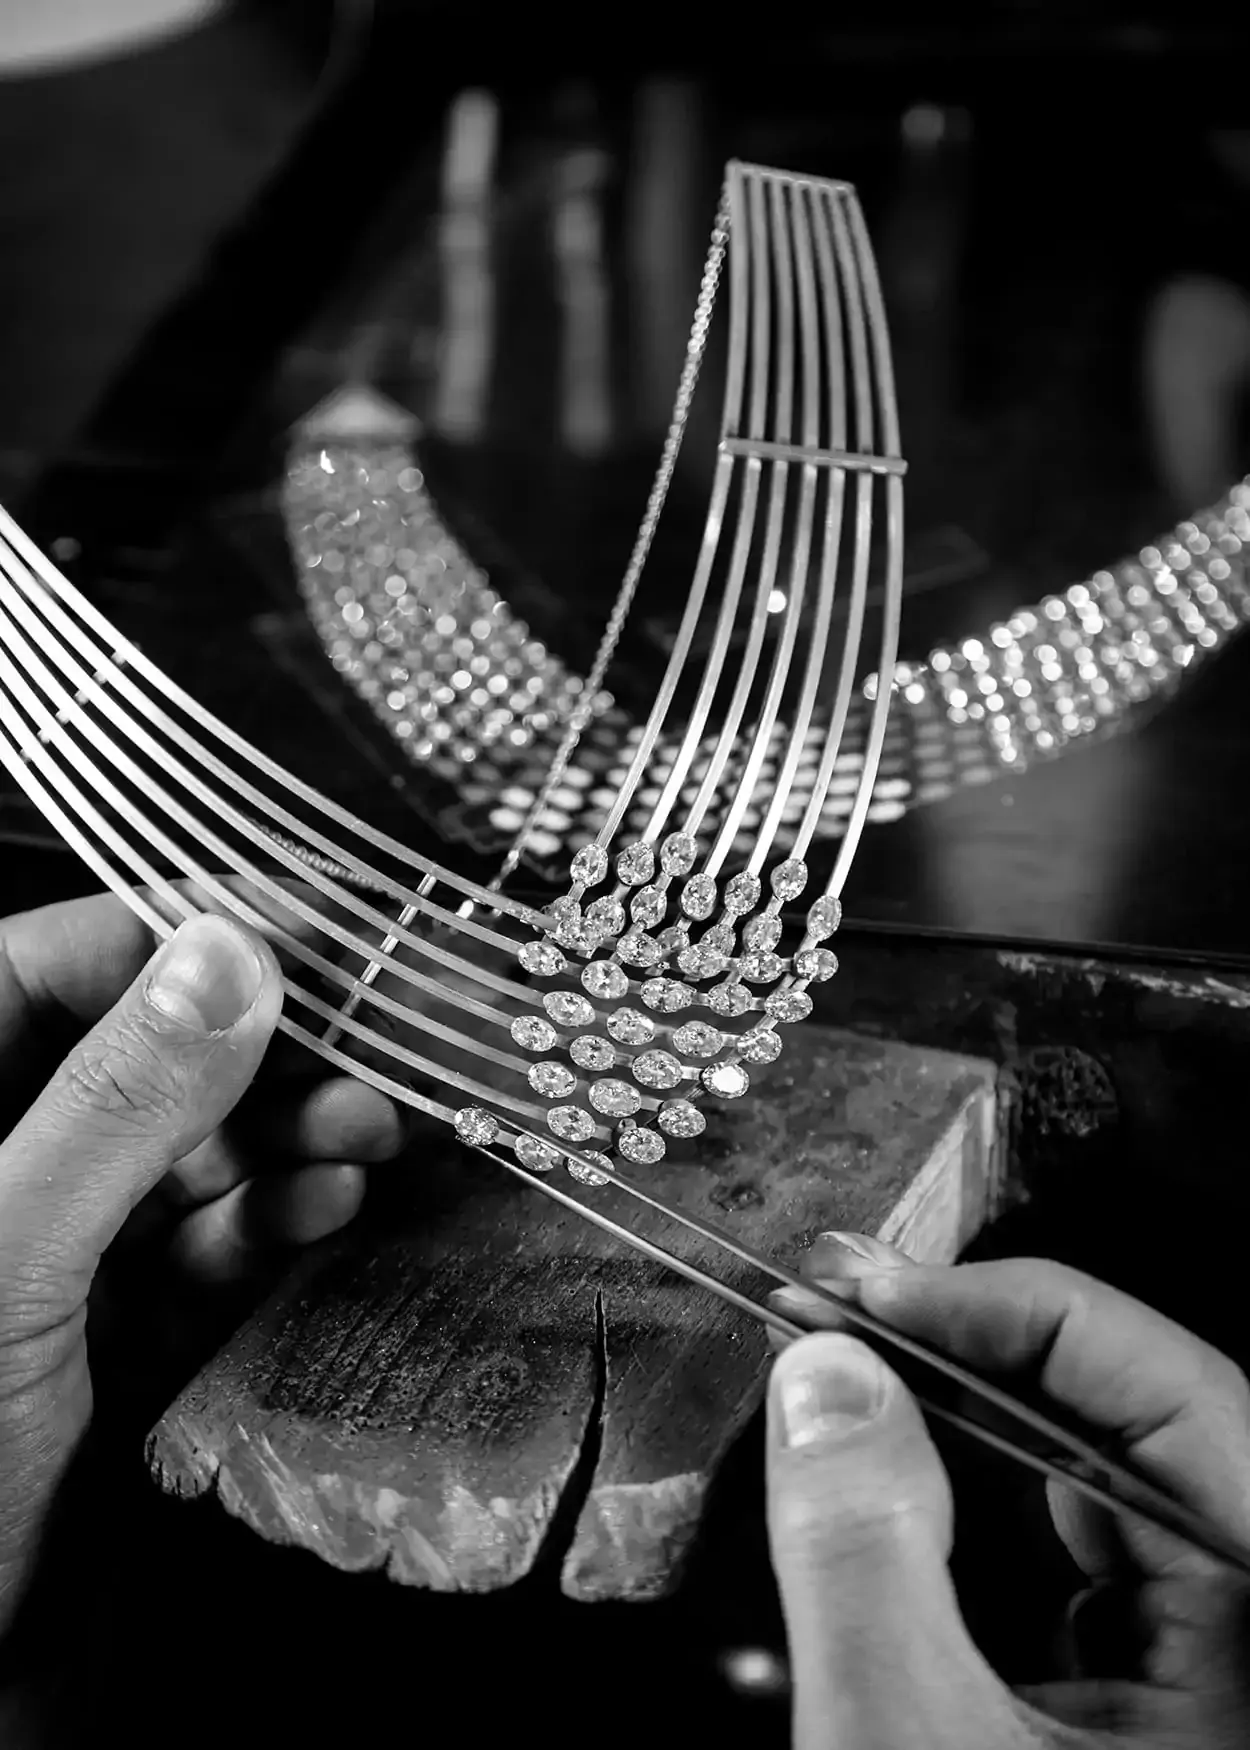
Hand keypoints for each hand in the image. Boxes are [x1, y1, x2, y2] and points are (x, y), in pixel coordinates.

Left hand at [0, 890, 404, 1640]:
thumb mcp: (6, 1262)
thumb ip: (114, 1105)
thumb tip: (225, 953)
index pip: (66, 957)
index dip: (195, 926)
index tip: (326, 917)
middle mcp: (4, 1159)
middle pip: (148, 1047)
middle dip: (269, 1042)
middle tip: (382, 1040)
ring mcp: (57, 1241)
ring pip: (190, 1143)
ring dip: (288, 1130)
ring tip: (372, 1131)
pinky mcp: (113, 1321)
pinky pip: (203, 1238)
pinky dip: (271, 1217)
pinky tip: (326, 1207)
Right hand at [766, 1236, 1249, 1747]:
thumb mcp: (908, 1740)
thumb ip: (863, 1557)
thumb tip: (827, 1378)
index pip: (1182, 1399)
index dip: (1025, 1313)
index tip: (884, 1292)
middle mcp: (1248, 1640)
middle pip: (1131, 1428)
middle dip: (974, 1350)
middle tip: (846, 1302)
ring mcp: (1204, 1674)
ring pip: (1097, 1488)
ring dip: (968, 1418)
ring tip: (853, 1360)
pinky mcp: (1144, 1700)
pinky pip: (1077, 1561)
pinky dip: (978, 1501)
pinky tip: (895, 1473)